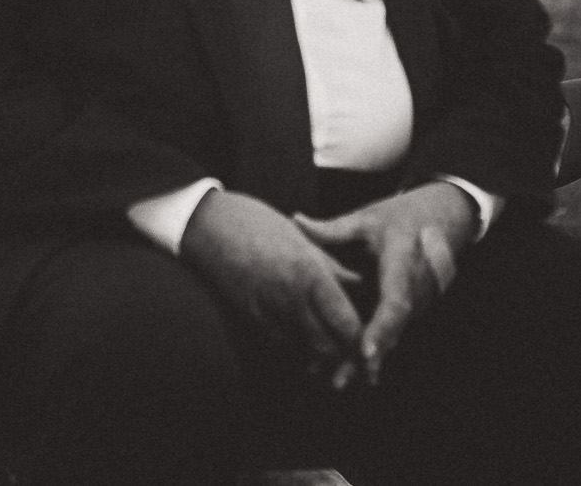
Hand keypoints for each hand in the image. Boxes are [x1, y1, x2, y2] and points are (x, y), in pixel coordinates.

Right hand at [178, 189, 364, 383]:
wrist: (206, 225)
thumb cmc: (255, 222)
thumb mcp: (301, 238)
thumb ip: (331, 266)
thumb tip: (359, 283)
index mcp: (309, 274)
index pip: (346, 322)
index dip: (363, 339)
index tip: (374, 344)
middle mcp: (290, 298)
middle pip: (329, 346)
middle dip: (347, 356)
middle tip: (361, 359)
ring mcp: (268, 311)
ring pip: (306, 352)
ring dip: (324, 357)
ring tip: (340, 358)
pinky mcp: (251, 318)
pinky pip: (283, 344)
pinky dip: (300, 349)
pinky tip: (309, 343)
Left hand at [295, 183, 477, 384]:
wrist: (442, 221)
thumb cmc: (401, 217)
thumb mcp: (368, 217)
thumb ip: (333, 228)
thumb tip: (295, 221)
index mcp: (402, 264)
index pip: (395, 302)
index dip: (381, 328)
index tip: (365, 351)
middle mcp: (414, 291)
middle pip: (392, 330)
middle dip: (367, 357)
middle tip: (337, 380)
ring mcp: (415, 303)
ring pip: (391, 336)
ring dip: (365, 359)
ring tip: (334, 379)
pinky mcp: (409, 309)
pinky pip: (389, 331)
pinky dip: (370, 348)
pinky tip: (345, 368)